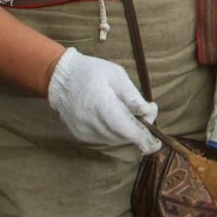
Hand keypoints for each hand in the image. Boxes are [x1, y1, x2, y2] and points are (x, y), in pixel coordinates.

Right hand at [46, 48, 160, 153]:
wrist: (60, 79)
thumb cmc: (92, 72)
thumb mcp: (117, 75)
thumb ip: (133, 96)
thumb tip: (148, 113)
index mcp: (99, 102)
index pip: (124, 127)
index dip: (141, 137)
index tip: (156, 144)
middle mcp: (89, 120)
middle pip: (122, 135)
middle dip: (139, 130)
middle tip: (146, 113)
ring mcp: (82, 130)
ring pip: (114, 139)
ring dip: (128, 131)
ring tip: (129, 112)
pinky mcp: (80, 134)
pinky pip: (104, 139)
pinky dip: (115, 132)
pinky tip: (115, 117)